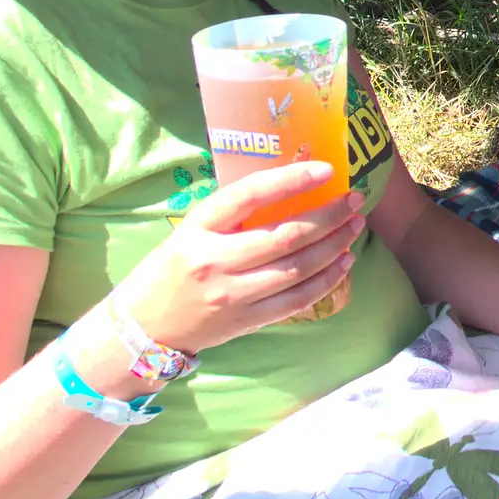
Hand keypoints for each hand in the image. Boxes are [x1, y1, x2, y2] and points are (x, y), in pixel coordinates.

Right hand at [111, 163, 364, 354]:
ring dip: (334, 245)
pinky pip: (296, 300)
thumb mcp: (190, 230)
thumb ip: (233, 213)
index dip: (291, 180)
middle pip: (285, 235)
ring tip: (355, 226)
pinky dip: (326, 280)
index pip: (249, 195)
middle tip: (354, 200)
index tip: (326, 170)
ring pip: (297, 268)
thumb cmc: (172, 268)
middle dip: (329, 215)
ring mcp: (231, 294)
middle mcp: (214, 260)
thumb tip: (292, 184)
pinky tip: (344, 262)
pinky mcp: (245, 321)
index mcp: (198, 228)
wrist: (142, 327)